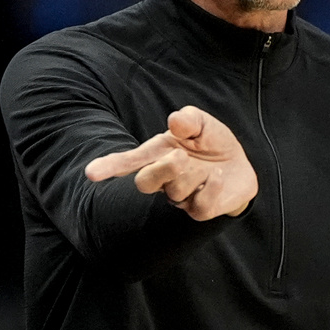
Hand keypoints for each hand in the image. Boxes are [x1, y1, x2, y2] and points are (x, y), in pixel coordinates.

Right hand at [84, 106, 257, 220]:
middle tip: (181, 156)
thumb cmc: (210, 142)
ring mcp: (180, 196)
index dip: (109, 166)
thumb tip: (175, 121)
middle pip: (144, 183)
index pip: (127, 162)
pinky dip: (210, 188)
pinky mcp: (200, 210)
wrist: (237, 164)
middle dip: (162, 170)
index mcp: (157, 154)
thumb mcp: (202, 123)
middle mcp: (163, 178)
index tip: (92, 173)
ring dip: (194, 175)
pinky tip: (217, 177)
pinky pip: (199, 206)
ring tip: (209, 166)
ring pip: (175, 192)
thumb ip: (189, 119)